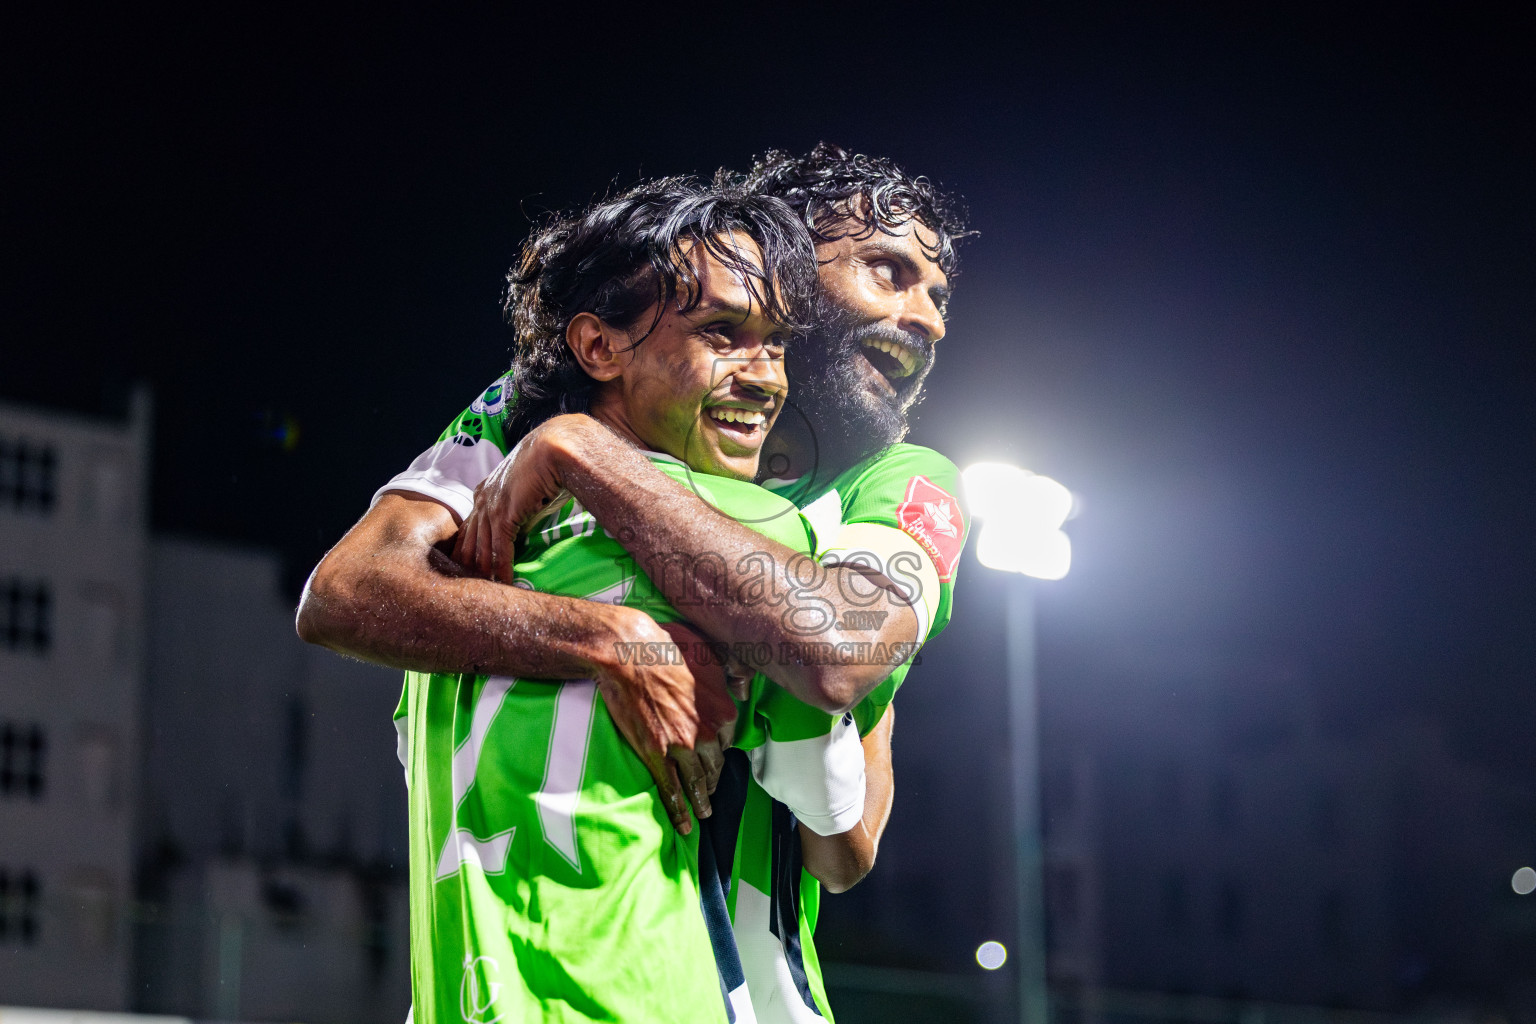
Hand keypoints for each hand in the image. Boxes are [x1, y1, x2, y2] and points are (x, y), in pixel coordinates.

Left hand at [453, 414, 604, 582]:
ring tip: (484, 594)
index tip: (464, 570)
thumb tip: (524, 525)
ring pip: (481, 548)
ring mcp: (490, 506)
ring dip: (483, 573)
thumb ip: (518, 507)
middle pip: (468, 541)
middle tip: (467, 591)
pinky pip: (500, 548)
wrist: (553, 448)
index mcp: (484, 492)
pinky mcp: (504, 514)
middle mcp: (482, 499)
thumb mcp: (525, 488)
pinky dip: (501, 568)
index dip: (466, 550)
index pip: (469, 528)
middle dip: (466, 567)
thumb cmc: (546, 464)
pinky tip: (502, 584)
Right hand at [657, 621, 737, 814]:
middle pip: (715, 764)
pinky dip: (680, 811)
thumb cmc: (666, 647)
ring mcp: (682, 745)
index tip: (717, 760)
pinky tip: (685, 826)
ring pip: (698, 782)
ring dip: (702, 801)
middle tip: (710, 791)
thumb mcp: (709, 653)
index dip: (721, 751)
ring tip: (703, 813)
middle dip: (713, 780)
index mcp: (723, 709)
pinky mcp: (657, 754)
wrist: (628, 653)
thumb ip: (728, 672)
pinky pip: (672, 789)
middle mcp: (708, 731)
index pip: (727, 741)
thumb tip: (740, 684)